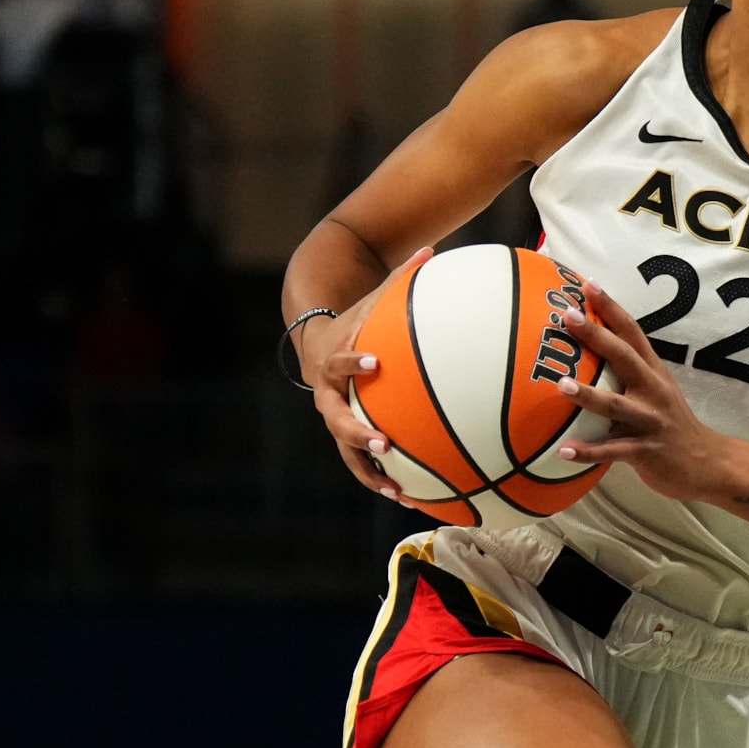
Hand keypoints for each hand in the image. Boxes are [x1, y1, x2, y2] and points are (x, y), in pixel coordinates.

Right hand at [297, 291, 437, 514]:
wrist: (317, 345)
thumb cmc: (355, 322)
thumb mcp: (372, 300)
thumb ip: (400, 279)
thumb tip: (431, 249)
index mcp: (334, 361)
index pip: (338, 362)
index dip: (353, 363)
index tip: (373, 362)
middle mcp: (329, 396)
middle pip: (335, 418)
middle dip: (357, 431)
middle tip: (381, 442)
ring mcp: (336, 420)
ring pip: (347, 452)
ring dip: (370, 472)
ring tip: (397, 490)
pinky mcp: (347, 437)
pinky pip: (363, 464)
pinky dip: (383, 480)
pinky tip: (410, 498)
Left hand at [554, 289, 748, 513]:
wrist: (707, 463)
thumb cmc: (672, 424)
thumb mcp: (657, 390)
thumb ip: (631, 372)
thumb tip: (592, 351)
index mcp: (654, 372)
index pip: (632, 332)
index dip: (611, 308)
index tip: (588, 284)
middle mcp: (653, 390)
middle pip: (624, 357)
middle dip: (597, 336)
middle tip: (568, 317)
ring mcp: (650, 421)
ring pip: (616, 405)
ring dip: (588, 395)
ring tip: (561, 386)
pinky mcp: (646, 451)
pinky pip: (613, 451)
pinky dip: (588, 452)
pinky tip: (564, 451)